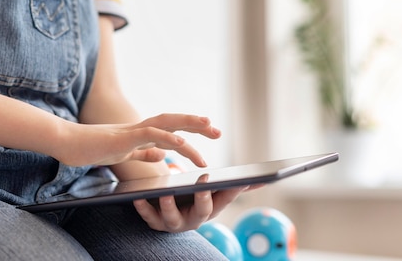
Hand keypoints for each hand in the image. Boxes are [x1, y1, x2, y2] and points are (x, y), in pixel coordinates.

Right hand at [55, 113, 220, 166]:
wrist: (67, 143)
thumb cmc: (90, 148)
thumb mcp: (123, 154)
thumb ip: (143, 154)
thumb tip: (163, 156)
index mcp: (140, 134)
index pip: (171, 129)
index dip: (190, 130)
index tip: (210, 132)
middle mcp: (140, 128)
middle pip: (174, 121)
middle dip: (197, 125)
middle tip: (218, 130)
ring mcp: (133, 130)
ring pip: (167, 123)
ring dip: (189, 125)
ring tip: (209, 129)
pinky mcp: (124, 137)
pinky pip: (151, 135)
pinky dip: (168, 138)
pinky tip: (182, 144)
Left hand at [132, 187, 246, 232]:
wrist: (167, 214)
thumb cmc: (194, 199)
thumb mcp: (213, 194)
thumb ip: (235, 187)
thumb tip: (264, 179)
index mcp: (211, 209)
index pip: (225, 199)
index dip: (231, 190)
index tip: (235, 179)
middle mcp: (195, 220)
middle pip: (202, 211)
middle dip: (203, 197)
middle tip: (203, 183)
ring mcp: (174, 223)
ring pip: (172, 217)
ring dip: (170, 204)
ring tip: (166, 192)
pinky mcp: (155, 223)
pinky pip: (148, 217)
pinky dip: (142, 208)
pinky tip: (137, 196)